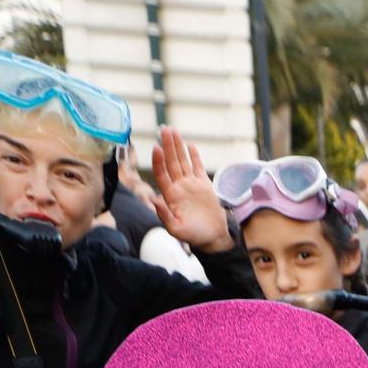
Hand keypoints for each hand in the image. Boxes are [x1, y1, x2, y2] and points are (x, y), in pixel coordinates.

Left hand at [148, 126, 232, 253]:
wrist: (213, 237)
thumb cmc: (194, 236)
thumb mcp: (176, 229)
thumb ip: (164, 215)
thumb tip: (154, 200)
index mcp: (170, 196)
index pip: (162, 174)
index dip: (159, 161)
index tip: (156, 147)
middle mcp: (179, 187)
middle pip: (171, 162)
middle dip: (168, 146)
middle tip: (164, 129)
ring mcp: (191, 185)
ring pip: (183, 161)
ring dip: (178, 146)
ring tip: (173, 131)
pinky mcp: (204, 185)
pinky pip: (198, 167)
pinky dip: (194, 156)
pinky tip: (190, 145)